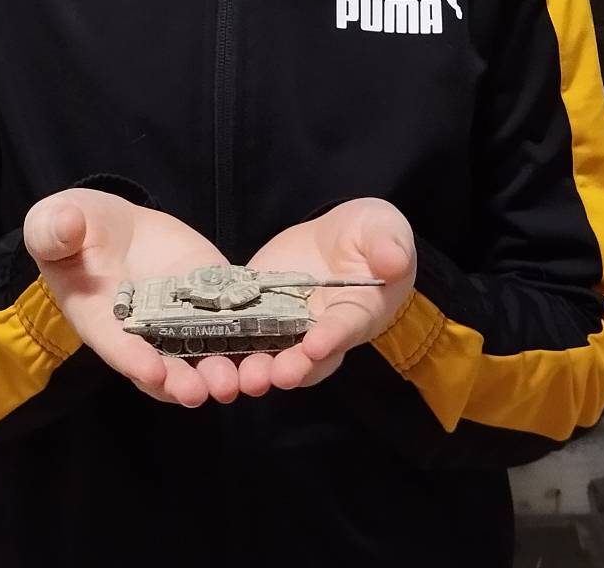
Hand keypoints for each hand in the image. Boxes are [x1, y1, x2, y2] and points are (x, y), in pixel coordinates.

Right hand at [23, 188, 245, 407]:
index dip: (133, 361)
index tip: (153, 372)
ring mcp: (180, 317)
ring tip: (243, 379)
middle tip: (204, 390)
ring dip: (224, 370)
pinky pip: (233, 317)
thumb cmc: (74, 230)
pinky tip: (275, 341)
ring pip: (203, 352)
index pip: (116, 346)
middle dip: (184, 382)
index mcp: (98, 318)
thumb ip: (55, 231)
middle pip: (165, 367)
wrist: (111, 226)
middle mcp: (142, 331)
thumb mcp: (54, 224)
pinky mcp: (210, 296)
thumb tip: (63, 227)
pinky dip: (254, 333)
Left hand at [238, 199, 416, 396]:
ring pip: (275, 357)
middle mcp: (325, 331)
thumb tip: (395, 262)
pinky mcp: (261, 317)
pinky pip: (244, 336)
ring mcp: (291, 328)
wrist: (335, 236)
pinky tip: (209, 354)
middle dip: (291, 368)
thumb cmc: (369, 234)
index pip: (347, 326)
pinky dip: (228, 349)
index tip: (316, 345)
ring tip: (241, 376)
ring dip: (258, 369)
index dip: (333, 338)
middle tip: (272, 376)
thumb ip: (389, 244)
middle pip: (310, 358)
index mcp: (360, 311)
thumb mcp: (383, 228)